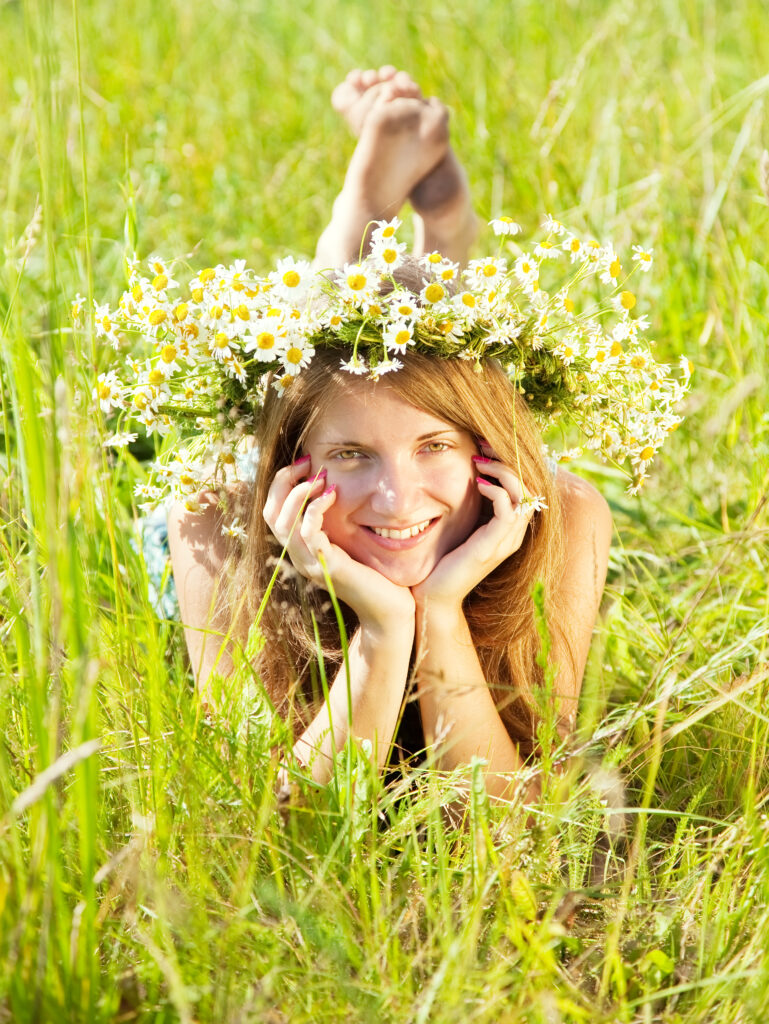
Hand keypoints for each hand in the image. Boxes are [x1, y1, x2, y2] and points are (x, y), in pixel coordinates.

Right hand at [263, 456, 414, 629]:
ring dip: (299, 494)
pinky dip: (315, 509)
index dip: (282, 484)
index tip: (305, 464)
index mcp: (302, 550)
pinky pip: (308, 533)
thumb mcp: (351, 542)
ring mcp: (310, 564)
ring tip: (320, 478)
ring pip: (283, 524)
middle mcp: (300, 558)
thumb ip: (338, 521)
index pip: (273, 513)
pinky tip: (332, 495)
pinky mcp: (327, 567)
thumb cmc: (376, 576)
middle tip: (306, 462)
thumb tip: (336, 486)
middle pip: (271, 515)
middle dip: (283, 482)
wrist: (389, 611)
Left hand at [411, 450, 534, 612]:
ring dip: (503, 471)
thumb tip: (466, 474)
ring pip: (524, 493)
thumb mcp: (460, 526)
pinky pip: (509, 508)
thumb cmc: (442, 560)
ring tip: (480, 462)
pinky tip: (477, 484)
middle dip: (509, 460)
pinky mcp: (494, 546)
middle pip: (530, 485)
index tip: (486, 445)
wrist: (434, 595)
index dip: (509, 462)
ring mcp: (506, 540)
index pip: (524, 486)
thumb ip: (469, 505)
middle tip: (484, 445)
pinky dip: (496, 490)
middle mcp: (513, 533)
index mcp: (508, 528)